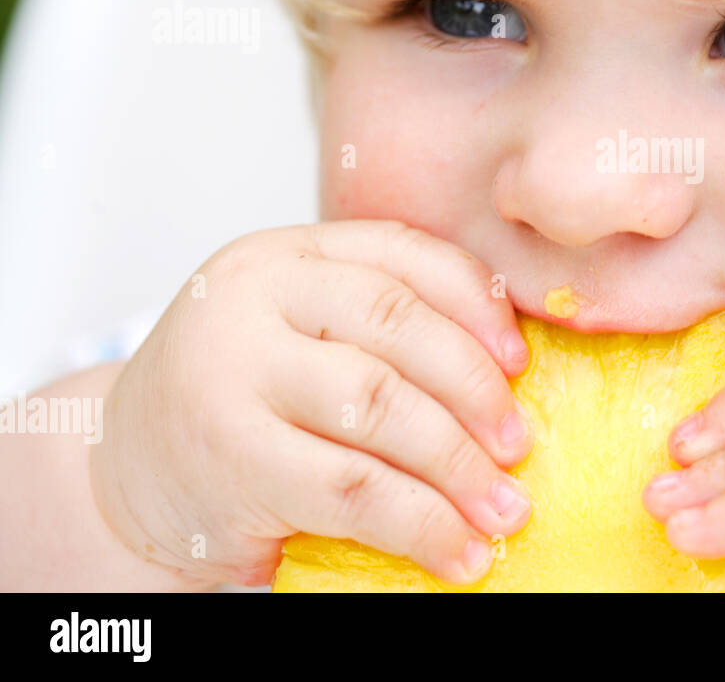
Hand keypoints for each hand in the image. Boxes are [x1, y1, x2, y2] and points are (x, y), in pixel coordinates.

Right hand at [91, 219, 533, 587]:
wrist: (123, 470)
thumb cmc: (242, 401)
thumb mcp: (301, 336)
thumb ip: (382, 328)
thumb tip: (513, 372)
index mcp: (285, 255)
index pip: (404, 254)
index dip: (477, 304)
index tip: (522, 361)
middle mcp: (254, 297)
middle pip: (400, 323)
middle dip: (477, 390)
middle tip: (518, 445)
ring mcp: (234, 372)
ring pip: (383, 405)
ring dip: (460, 466)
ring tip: (504, 511)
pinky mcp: (232, 457)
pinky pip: (356, 489)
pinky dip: (422, 525)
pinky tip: (458, 551)